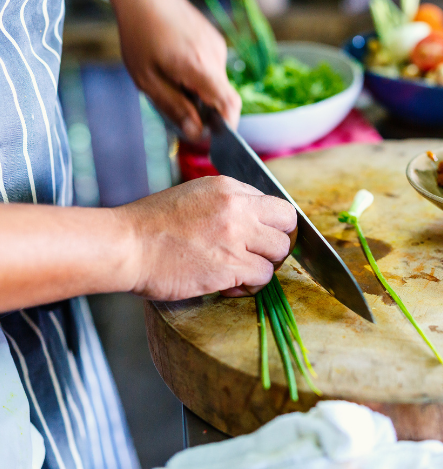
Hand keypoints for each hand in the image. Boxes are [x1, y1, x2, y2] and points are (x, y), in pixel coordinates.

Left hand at [108, 0, 240, 139]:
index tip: (217, 137)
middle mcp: (215, 57)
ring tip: (172, 79)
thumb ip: (174, 108)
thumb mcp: (147, 80)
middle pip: (221, 97)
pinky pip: (212, 68)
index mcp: (199, 68)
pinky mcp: (215, 41)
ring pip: (215, 83)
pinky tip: (177, 65)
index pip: (229, 104)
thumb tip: (195, 134)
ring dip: (199, 90)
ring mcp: (217, 47)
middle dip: (204, 109)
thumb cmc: (140, 35)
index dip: (229, 126)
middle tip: (178, 107)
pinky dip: (199, 75)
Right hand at [116, 176, 296, 299]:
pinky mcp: (230, 265)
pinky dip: (250, 286)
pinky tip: (229, 285)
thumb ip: (227, 204)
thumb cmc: (150, 226)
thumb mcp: (194, 196)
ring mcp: (236, 236)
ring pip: (279, 253)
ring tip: (240, 273)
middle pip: (288, 226)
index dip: (272, 226)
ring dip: (263, 266)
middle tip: (257, 256)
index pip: (276, 205)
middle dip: (276, 244)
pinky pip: (263, 277)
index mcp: (229, 187)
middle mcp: (238, 208)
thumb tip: (253, 220)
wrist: (125, 245)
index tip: (260, 239)